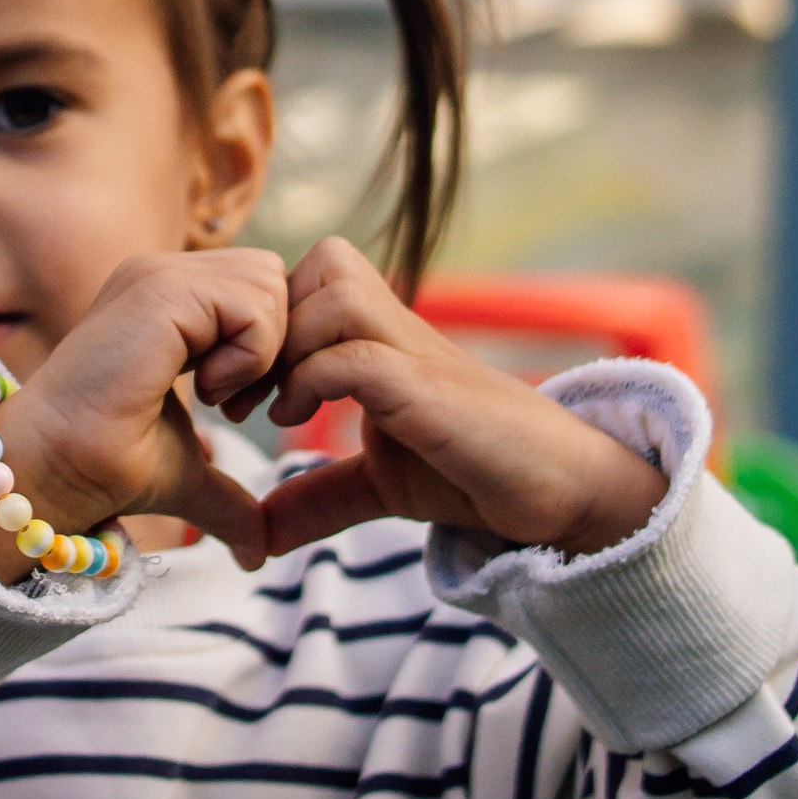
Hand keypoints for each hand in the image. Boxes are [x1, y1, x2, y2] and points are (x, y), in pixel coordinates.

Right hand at [0, 251, 284, 582]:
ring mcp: (158, 275)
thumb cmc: (104, 465)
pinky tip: (208, 392)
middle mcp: (163, 274)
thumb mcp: (188, 471)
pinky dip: (251, 357)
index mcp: (169, 298)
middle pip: (274, 276)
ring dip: (262, 351)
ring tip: (219, 398)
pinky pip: (252, 305)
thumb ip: (230, 494)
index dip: (273, 345)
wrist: (52, 469)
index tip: (242, 406)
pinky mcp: (159, 292)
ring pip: (270, 283)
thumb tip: (259, 552)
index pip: (263, 287)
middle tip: (238, 402)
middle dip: (278, 342)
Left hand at [259, 238, 666, 561]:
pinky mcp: (431, 391)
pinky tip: (299, 423)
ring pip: (338, 289)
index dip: (269, 315)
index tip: (238, 385)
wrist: (560, 494)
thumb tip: (254, 538)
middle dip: (271, 321)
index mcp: (384, 338)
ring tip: (272, 409)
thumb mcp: (378, 484)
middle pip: (327, 260)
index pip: (318, 271)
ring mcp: (420, 354)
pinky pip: (358, 353)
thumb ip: (319, 496)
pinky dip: (314, 380)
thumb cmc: (473, 473)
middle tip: (241, 392)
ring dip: (289, 344)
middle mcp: (402, 330)